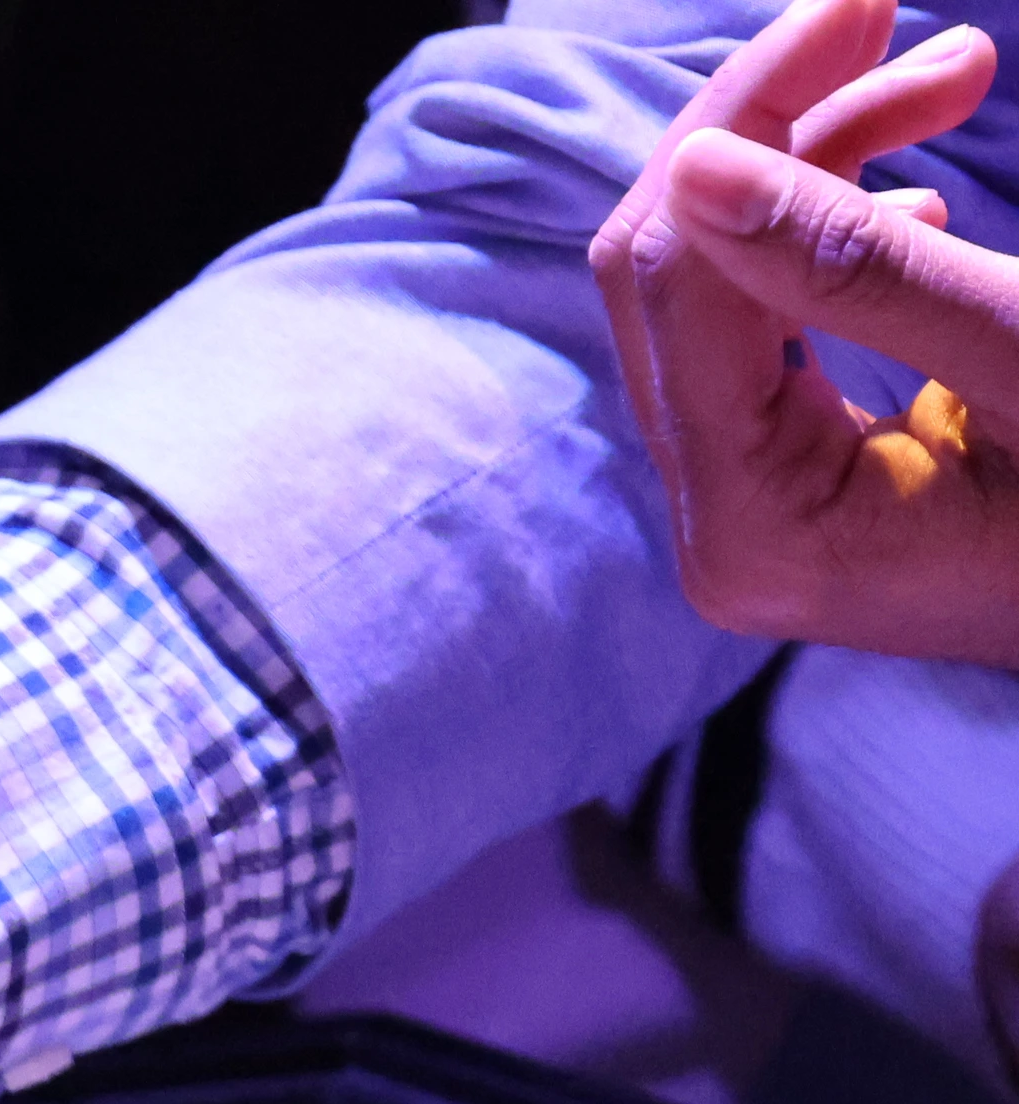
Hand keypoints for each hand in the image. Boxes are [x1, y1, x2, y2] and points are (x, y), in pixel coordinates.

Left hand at [592, 0, 1018, 661]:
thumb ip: (858, 272)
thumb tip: (698, 165)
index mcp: (753, 528)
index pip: (678, 278)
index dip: (749, 118)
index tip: (859, 1)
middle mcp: (719, 524)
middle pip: (672, 272)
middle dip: (772, 125)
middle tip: (881, 7)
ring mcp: (745, 503)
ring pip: (719, 281)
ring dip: (824, 158)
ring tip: (954, 69)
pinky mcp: (785, 475)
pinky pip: (764, 324)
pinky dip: (834, 230)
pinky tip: (919, 189)